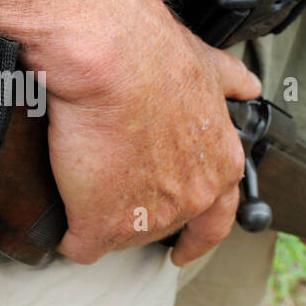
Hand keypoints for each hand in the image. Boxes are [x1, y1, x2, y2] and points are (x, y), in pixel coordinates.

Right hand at [44, 0, 261, 266]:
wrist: (112, 60)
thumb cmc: (154, 56)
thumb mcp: (210, 66)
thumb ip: (229, 85)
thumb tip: (243, 85)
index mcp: (220, 164)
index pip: (218, 220)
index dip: (198, 236)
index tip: (186, 248)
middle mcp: (192, 196)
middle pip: (163, 226)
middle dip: (140, 215)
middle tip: (118, 204)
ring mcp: (147, 216)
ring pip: (123, 236)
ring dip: (103, 221)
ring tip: (82, 199)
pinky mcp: (100, 224)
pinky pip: (82, 244)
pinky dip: (70, 234)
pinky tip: (62, 224)